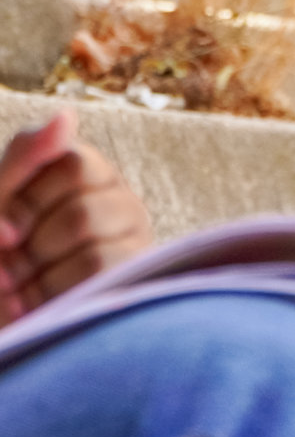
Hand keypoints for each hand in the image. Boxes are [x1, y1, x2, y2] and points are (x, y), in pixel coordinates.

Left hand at [0, 109, 153, 322]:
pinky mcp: (139, 283)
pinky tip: (48, 307)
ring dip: (42, 275)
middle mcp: (122, 205)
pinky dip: (61, 295)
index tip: (5, 232)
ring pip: (96, 247)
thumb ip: (24, 158)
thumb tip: (66, 113)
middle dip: (32, 247)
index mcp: (88, 176)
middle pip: (82, 211)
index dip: (28, 201)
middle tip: (12, 270)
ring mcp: (137, 245)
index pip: (74, 165)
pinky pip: (104, 278)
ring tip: (28, 291)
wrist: (1, 322)